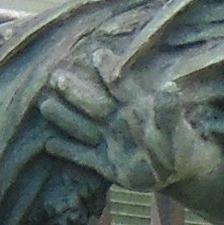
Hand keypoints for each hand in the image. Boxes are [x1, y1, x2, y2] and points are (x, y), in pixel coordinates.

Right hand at [41, 48, 220, 196]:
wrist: (179, 170)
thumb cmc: (179, 145)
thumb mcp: (176, 129)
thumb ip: (169, 111)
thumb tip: (170, 88)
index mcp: (134, 109)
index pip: (118, 86)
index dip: (109, 70)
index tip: (97, 54)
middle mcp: (117, 121)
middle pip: (92, 103)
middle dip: (75, 91)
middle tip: (55, 75)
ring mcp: (109, 143)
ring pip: (82, 127)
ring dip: (65, 117)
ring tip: (44, 105)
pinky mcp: (105, 164)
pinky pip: (83, 156)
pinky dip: (68, 151)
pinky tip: (48, 144)